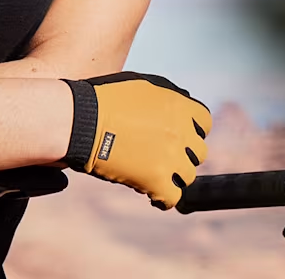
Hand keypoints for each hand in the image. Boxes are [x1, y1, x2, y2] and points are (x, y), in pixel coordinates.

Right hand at [61, 72, 210, 209]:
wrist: (79, 121)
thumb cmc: (104, 99)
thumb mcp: (142, 85)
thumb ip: (169, 95)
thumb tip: (184, 102)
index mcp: (180, 107)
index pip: (204, 124)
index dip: (192, 131)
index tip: (179, 137)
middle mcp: (181, 132)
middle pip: (198, 152)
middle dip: (183, 154)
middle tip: (163, 156)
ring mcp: (170, 158)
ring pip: (187, 176)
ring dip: (173, 175)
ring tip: (154, 174)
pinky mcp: (156, 181)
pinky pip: (172, 198)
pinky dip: (163, 199)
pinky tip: (152, 195)